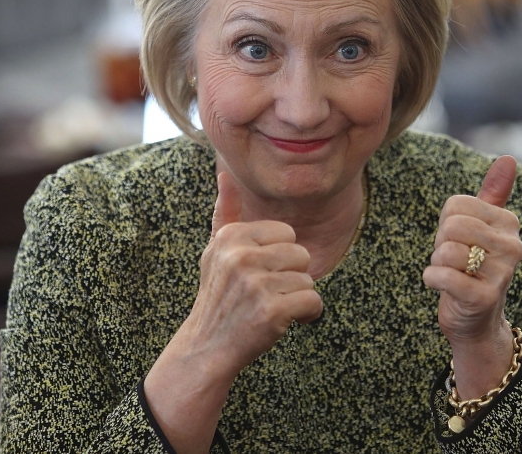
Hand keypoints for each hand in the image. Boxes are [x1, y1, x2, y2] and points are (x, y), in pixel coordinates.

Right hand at [183, 171, 322, 377]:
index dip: (280, 257)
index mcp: (232, 236)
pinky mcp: (270, 311)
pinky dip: (308, 316)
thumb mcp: (215, 251)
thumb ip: (226, 212)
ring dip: (297, 299)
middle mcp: (241, 256)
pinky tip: (285, 322)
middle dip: (291, 278)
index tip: (258, 275)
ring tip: (270, 308)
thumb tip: (224, 174)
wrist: (207, 348)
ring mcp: (255, 284)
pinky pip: (314, 302)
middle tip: (265, 295)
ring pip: (308, 280)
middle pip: (301, 255)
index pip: (287, 234)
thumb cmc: (218, 296)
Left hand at [423, 156, 521, 345]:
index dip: (446, 223)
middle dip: (441, 244)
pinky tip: (443, 287)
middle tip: (453, 260)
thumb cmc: (473, 267)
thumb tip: (509, 158)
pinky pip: (442, 275)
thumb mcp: (481, 227)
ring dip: (438, 263)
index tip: (460, 241)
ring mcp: (502, 273)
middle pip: (452, 225)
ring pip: (446, 250)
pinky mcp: (485, 297)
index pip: (456, 205)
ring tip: (453, 274)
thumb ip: (493, 192)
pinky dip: (431, 279)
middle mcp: (513, 245)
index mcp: (509, 222)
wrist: (476, 321)